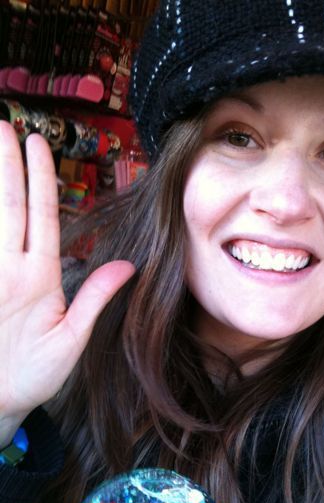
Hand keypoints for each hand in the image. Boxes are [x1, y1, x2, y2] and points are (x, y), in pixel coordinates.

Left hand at [0, 123, 134, 443]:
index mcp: (38, 279)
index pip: (40, 217)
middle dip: (6, 165)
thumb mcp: (73, 340)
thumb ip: (96, 297)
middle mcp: (7, 270)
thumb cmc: (33, 371)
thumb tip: (127, 265)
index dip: (38, 178)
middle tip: (3, 127)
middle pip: (7, 207)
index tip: (36, 144)